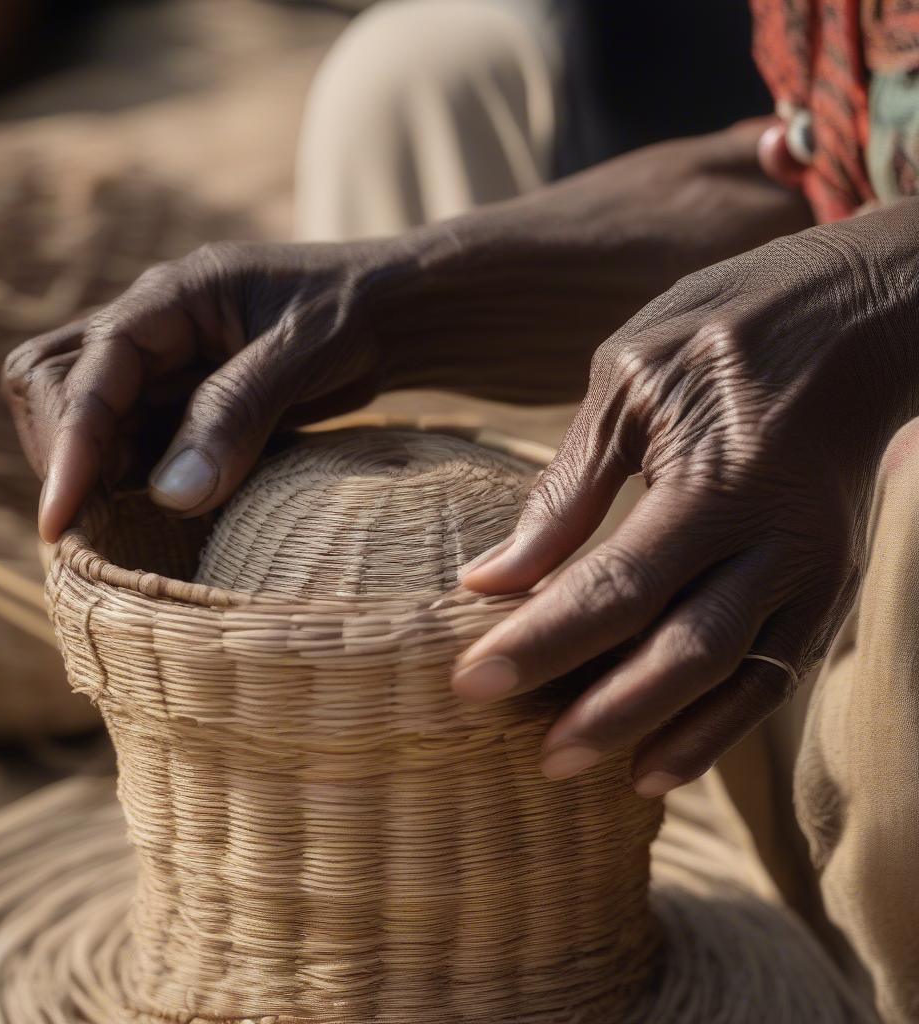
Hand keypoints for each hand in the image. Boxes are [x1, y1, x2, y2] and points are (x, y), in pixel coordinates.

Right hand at [3, 239, 404, 540]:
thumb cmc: (355, 312)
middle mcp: (151, 329)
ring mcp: (164, 365)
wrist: (390, 313)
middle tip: (90, 525)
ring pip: (85, 417)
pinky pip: (132, 441)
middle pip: (51, 383)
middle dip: (62, 453)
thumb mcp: (303, 354)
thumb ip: (237, 413)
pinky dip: (132, 479)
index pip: (88, 371)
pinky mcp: (184, 401)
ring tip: (123, 529)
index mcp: (170, 298)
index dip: (69, 445)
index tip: (61, 520)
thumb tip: (170, 497)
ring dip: (93, 472)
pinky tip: (168, 510)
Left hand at [454, 201, 918, 795]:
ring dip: (655, 733)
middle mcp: (779, 543)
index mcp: (719, 482)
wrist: (859, 316)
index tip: (470, 685)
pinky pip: (772, 677)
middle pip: (681, 655)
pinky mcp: (827, 588)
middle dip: (599, 711)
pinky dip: (716, 727)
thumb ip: (567, 486)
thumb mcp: (629, 379)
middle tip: (527, 752)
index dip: (542, 644)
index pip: (615, 588)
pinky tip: (657, 762)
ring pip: (733, 682)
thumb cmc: (726, 328)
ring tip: (576, 769)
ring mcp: (814, 573)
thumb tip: (493, 578)